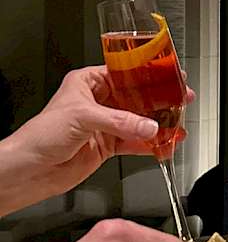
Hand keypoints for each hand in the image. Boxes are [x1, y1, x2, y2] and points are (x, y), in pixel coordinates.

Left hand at [2, 66, 194, 209]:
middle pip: (137, 97)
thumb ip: (119, 121)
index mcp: (88, 83)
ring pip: (140, 121)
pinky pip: (136, 143)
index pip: (124, 73)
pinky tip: (164, 144)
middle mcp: (98, 102)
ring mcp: (105, 125)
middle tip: (180, 99)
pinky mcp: (109, 145)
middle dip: (159, 100)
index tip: (167, 75)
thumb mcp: (82, 118)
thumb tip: (148, 126)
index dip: (147, 74)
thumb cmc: (42, 134)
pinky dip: (151, 145)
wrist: (32, 169)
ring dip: (158, 125)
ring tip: (177, 124)